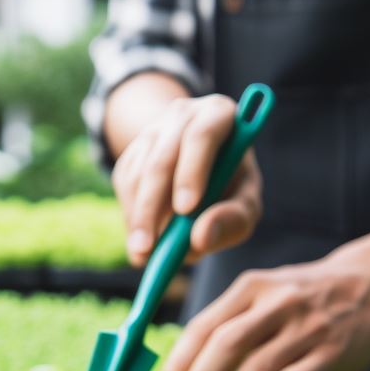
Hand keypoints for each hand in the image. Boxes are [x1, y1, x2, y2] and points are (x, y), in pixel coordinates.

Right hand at [112, 94, 262, 265]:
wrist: (203, 170)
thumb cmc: (232, 186)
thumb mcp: (245, 203)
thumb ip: (232, 220)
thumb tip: (199, 238)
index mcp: (219, 115)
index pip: (202, 135)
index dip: (192, 171)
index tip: (185, 210)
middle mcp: (181, 116)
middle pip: (161, 160)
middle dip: (152, 209)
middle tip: (149, 249)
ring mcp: (151, 133)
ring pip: (137, 177)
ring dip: (138, 220)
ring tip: (144, 254)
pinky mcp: (130, 155)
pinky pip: (124, 187)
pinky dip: (131, 218)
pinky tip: (143, 237)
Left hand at [163, 254, 369, 370]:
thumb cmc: (302, 298)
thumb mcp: (263, 293)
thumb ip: (229, 323)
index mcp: (250, 288)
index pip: (203, 326)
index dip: (178, 362)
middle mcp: (276, 303)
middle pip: (225, 346)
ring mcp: (305, 327)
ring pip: (256, 368)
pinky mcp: (330, 352)